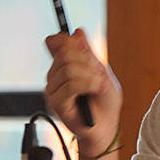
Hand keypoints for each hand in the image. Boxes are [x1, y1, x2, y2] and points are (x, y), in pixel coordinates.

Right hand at [44, 29, 120, 156]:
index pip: (55, 44)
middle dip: (87, 60)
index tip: (79, 42)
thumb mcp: (101, 72)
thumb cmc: (105, 101)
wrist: (106, 127)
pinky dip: (88, 85)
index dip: (64, 39)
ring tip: (101, 86)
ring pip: (68, 69)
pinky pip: (70, 85)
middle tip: (99, 72)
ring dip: (91, 76)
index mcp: (64, 66)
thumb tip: (77, 32)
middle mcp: (55, 76)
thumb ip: (88, 53)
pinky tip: (98, 90)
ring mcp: (53, 89)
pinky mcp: (55, 103)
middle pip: (64, 53)